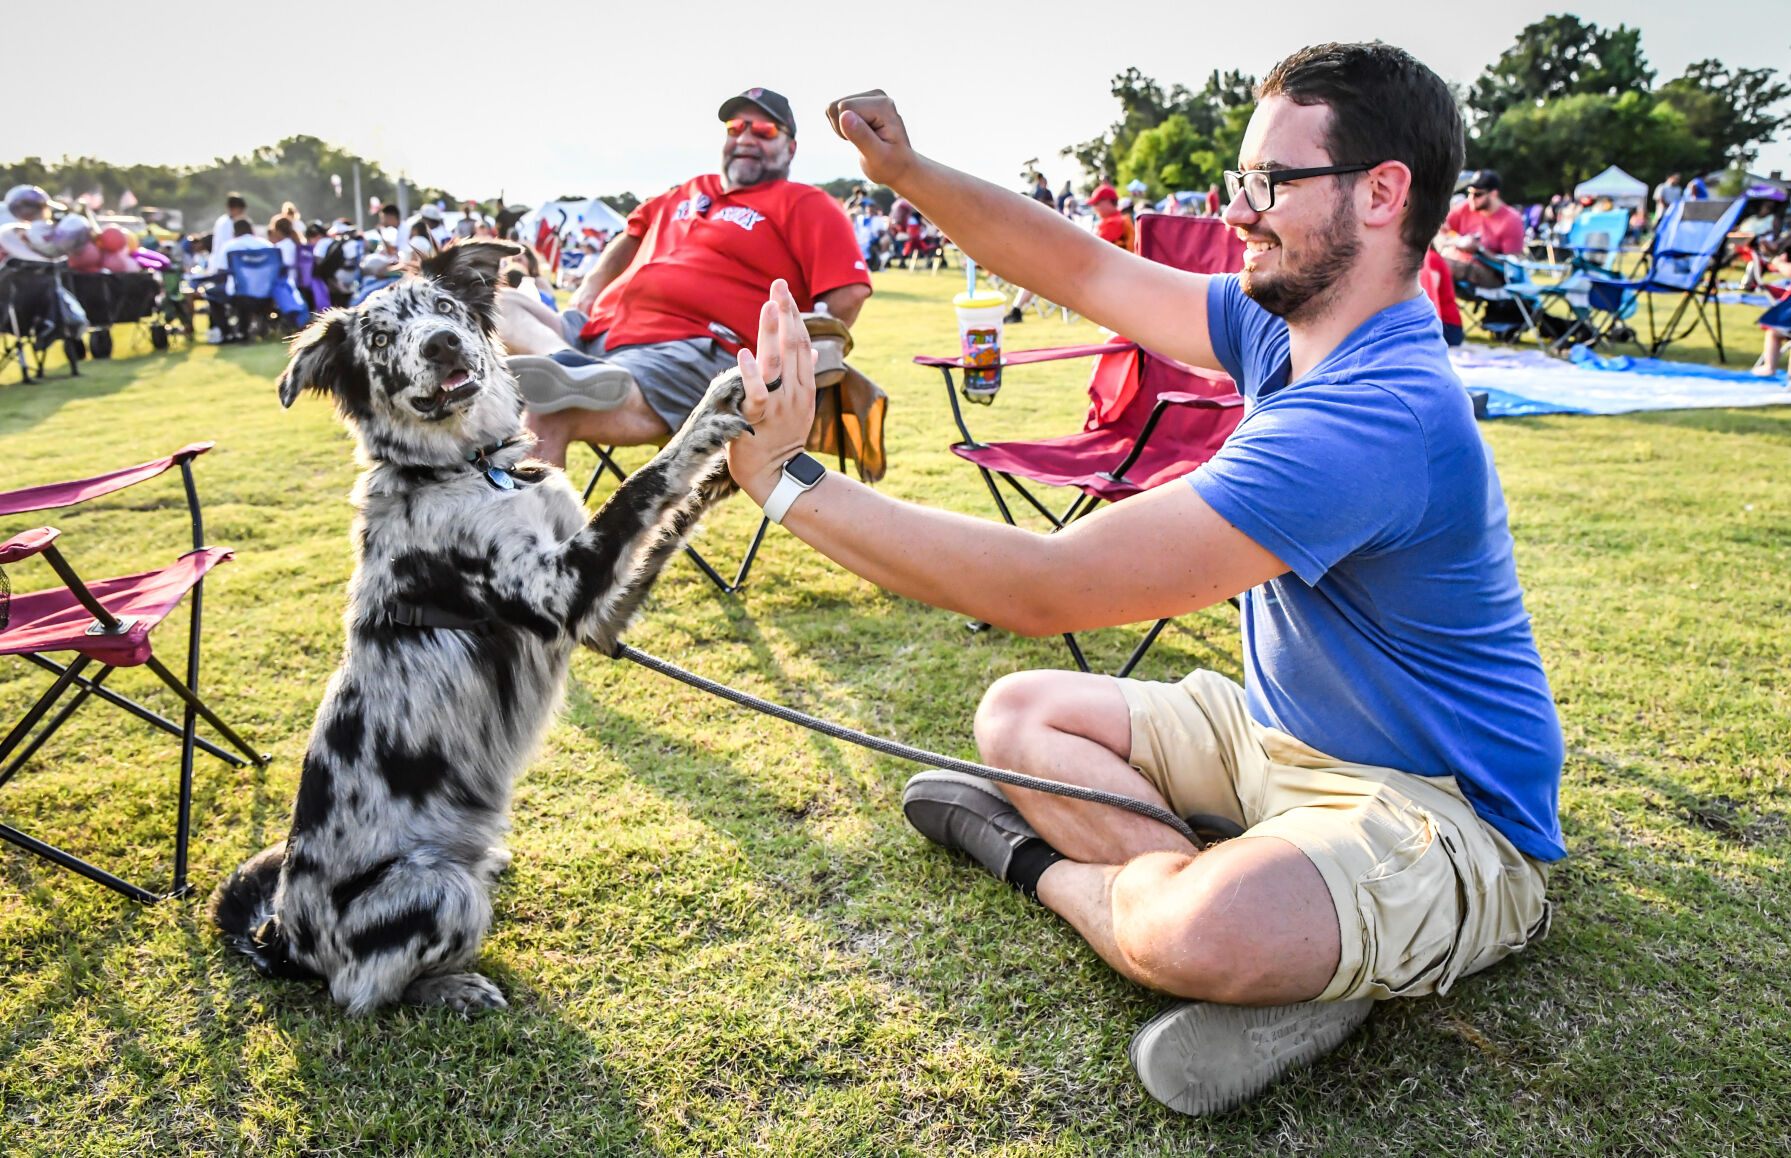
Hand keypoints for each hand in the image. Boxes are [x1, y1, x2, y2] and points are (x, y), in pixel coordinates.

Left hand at [729, 280, 817, 504]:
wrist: (775, 476)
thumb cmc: (780, 440)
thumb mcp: (799, 407)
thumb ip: (803, 375)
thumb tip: (810, 349)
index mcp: (805, 387)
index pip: (802, 344)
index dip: (794, 316)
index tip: (784, 292)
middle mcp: (795, 393)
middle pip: (793, 346)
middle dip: (785, 313)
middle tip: (778, 285)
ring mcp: (779, 406)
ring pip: (777, 363)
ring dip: (773, 332)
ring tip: (769, 306)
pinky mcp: (759, 419)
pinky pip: (756, 394)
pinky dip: (750, 373)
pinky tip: (744, 353)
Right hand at [826, 90, 917, 187]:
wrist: (900, 167)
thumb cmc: (891, 166)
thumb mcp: (877, 157)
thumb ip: (862, 136)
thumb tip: (844, 115)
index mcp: (883, 105)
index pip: (844, 108)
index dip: (846, 130)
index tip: (866, 144)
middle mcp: (878, 95)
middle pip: (836, 106)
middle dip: (842, 129)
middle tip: (864, 144)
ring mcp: (870, 97)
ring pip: (833, 108)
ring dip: (841, 129)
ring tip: (863, 140)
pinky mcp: (862, 102)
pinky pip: (835, 110)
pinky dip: (841, 127)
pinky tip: (858, 134)